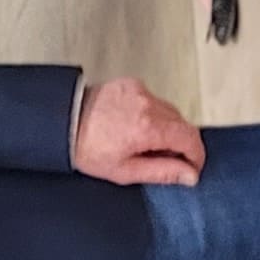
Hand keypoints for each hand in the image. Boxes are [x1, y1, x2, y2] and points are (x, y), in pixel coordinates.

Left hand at [71, 79, 202, 185]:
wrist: (63, 123)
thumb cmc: (87, 149)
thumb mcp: (126, 171)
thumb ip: (163, 172)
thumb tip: (189, 175)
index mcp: (148, 128)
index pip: (190, 138)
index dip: (196, 155)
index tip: (192, 166)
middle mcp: (147, 104)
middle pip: (182, 124)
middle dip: (179, 143)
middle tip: (164, 159)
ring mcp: (140, 91)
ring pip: (169, 111)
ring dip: (165, 128)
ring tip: (143, 144)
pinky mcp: (131, 84)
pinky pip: (153, 100)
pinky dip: (151, 114)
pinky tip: (133, 126)